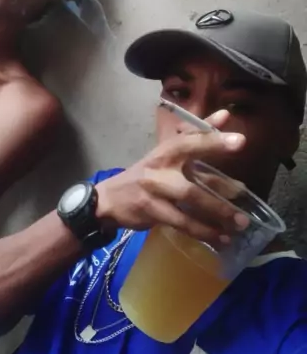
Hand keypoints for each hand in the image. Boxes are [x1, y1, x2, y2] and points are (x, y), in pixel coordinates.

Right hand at [95, 110, 248, 244]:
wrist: (110, 199)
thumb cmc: (147, 174)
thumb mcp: (168, 153)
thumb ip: (198, 137)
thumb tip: (225, 115)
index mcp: (167, 148)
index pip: (192, 139)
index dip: (214, 138)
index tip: (240, 140)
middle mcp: (161, 164)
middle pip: (191, 172)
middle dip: (218, 179)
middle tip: (244, 190)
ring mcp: (155, 188)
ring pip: (190, 198)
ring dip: (217, 211)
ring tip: (240, 223)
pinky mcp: (151, 210)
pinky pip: (181, 221)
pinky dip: (203, 231)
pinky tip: (221, 238)